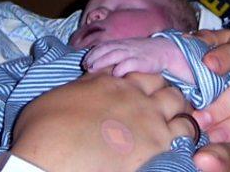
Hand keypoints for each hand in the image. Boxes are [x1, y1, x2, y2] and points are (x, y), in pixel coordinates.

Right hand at [9, 72, 198, 171]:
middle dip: (164, 93)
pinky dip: (188, 135)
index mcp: (105, 80)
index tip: (140, 92)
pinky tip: (184, 143)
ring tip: (177, 124)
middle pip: (162, 83)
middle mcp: (130, 93)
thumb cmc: (41, 132)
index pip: (135, 69)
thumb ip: (81, 87)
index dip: (141, 80)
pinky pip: (187, 131)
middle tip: (161, 109)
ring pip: (179, 103)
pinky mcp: (156, 143)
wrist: (48, 160)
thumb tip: (87, 86)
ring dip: (180, 111)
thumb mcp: (58, 97)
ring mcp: (146, 116)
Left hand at [83, 37, 192, 81]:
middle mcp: (125, 46)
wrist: (166, 51)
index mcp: (121, 43)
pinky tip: (115, 74)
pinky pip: (130, 63)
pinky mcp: (142, 61)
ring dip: (102, 61)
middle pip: (106, 49)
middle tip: (85, 66)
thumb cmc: (144, 53)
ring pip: (114, 55)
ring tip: (93, 69)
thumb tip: (100, 65)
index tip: (84, 62)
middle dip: (94, 57)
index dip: (92, 53)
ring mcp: (134, 53)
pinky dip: (121, 67)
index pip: (103, 46)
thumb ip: (116, 54)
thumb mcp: (129, 50)